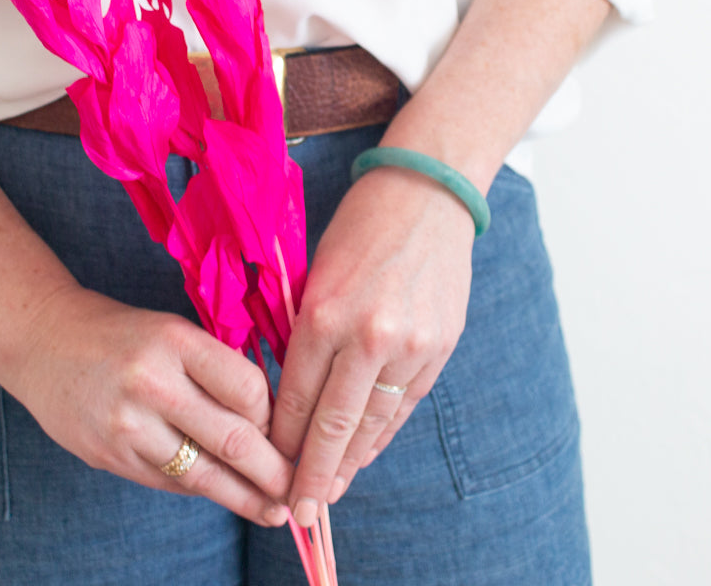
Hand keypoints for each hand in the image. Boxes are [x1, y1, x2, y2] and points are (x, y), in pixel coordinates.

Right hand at [1, 284, 293, 526]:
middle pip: (233, 439)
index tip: (287, 428)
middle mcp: (152, 382)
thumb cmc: (120, 332)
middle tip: (300, 488)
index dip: (275, 416)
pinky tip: (225, 494)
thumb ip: (212, 369)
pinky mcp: (110, 456)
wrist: (43, 341)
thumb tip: (267, 421)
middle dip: (274, 472)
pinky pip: (170, 481)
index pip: (248, 388)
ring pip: (202, 474)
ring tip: (274, 510)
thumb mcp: (171, 331)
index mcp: (175, 340)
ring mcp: (127, 424)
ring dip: (245, 497)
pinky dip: (202, 489)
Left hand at [269, 165, 474, 527]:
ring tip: (330, 490)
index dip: (283, 440)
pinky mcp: (439, 349)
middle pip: (335, 425)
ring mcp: (410, 347)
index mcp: (325, 313)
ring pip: (374, 423)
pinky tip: (365, 453)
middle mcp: (369, 337)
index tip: (270, 467)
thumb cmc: (359, 228)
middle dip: (314, 474)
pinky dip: (383, 434)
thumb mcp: (317, 275)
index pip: (297, 397)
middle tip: (298, 511)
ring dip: (350, 462)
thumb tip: (294, 392)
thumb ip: (306, 334)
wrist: (426, 198)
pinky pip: (405, 407)